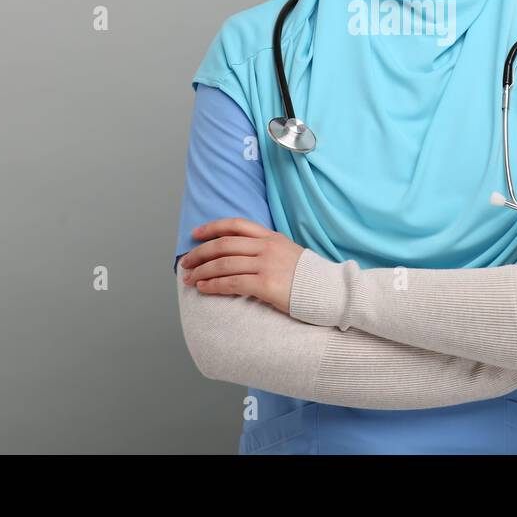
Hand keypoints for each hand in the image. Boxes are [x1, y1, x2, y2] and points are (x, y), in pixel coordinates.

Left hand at [179, 218, 304, 314]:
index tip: (196, 234)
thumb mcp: (289, 252)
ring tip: (189, 279)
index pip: (236, 225)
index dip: (212, 227)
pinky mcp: (266, 284)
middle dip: (200, 253)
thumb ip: (267, 249)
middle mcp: (267, 247)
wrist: (330, 291)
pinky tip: (203, 288)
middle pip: (224, 244)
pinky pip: (232, 283)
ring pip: (224, 263)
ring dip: (202, 271)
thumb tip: (243, 254)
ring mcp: (266, 265)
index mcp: (271, 237)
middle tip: (186, 262)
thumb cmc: (309, 277)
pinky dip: (213, 285)